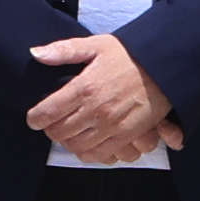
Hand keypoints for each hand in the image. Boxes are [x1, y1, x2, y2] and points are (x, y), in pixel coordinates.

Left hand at [27, 32, 179, 165]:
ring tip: (70, 132)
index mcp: (84, 87)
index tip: (34, 118)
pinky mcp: (127, 136)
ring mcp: (112, 126)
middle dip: (50, 130)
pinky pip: (99, 155)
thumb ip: (64, 51)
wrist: (165, 64)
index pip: (47, 112)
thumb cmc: (130, 54)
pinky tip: (88, 141)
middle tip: (52, 123)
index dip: (35, 118)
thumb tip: (36, 54)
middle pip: (59, 133)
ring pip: (76, 146)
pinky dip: (88, 153)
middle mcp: (96, 110)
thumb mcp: (96, 45)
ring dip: (68, 142)